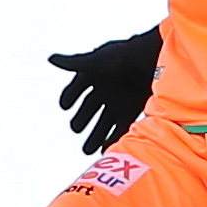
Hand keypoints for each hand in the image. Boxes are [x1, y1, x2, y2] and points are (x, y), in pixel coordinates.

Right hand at [47, 26, 162, 153]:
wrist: (155, 59)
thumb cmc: (126, 56)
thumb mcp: (99, 61)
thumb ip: (75, 63)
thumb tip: (51, 59)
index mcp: (96, 76)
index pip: (77, 88)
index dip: (70, 96)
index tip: (64, 106)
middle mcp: (106, 89)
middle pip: (89, 109)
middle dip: (81, 121)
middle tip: (75, 129)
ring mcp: (119, 101)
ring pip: (103, 122)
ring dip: (96, 135)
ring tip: (87, 150)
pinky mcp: (132, 110)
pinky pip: (120, 127)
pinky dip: (112, 138)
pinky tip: (105, 149)